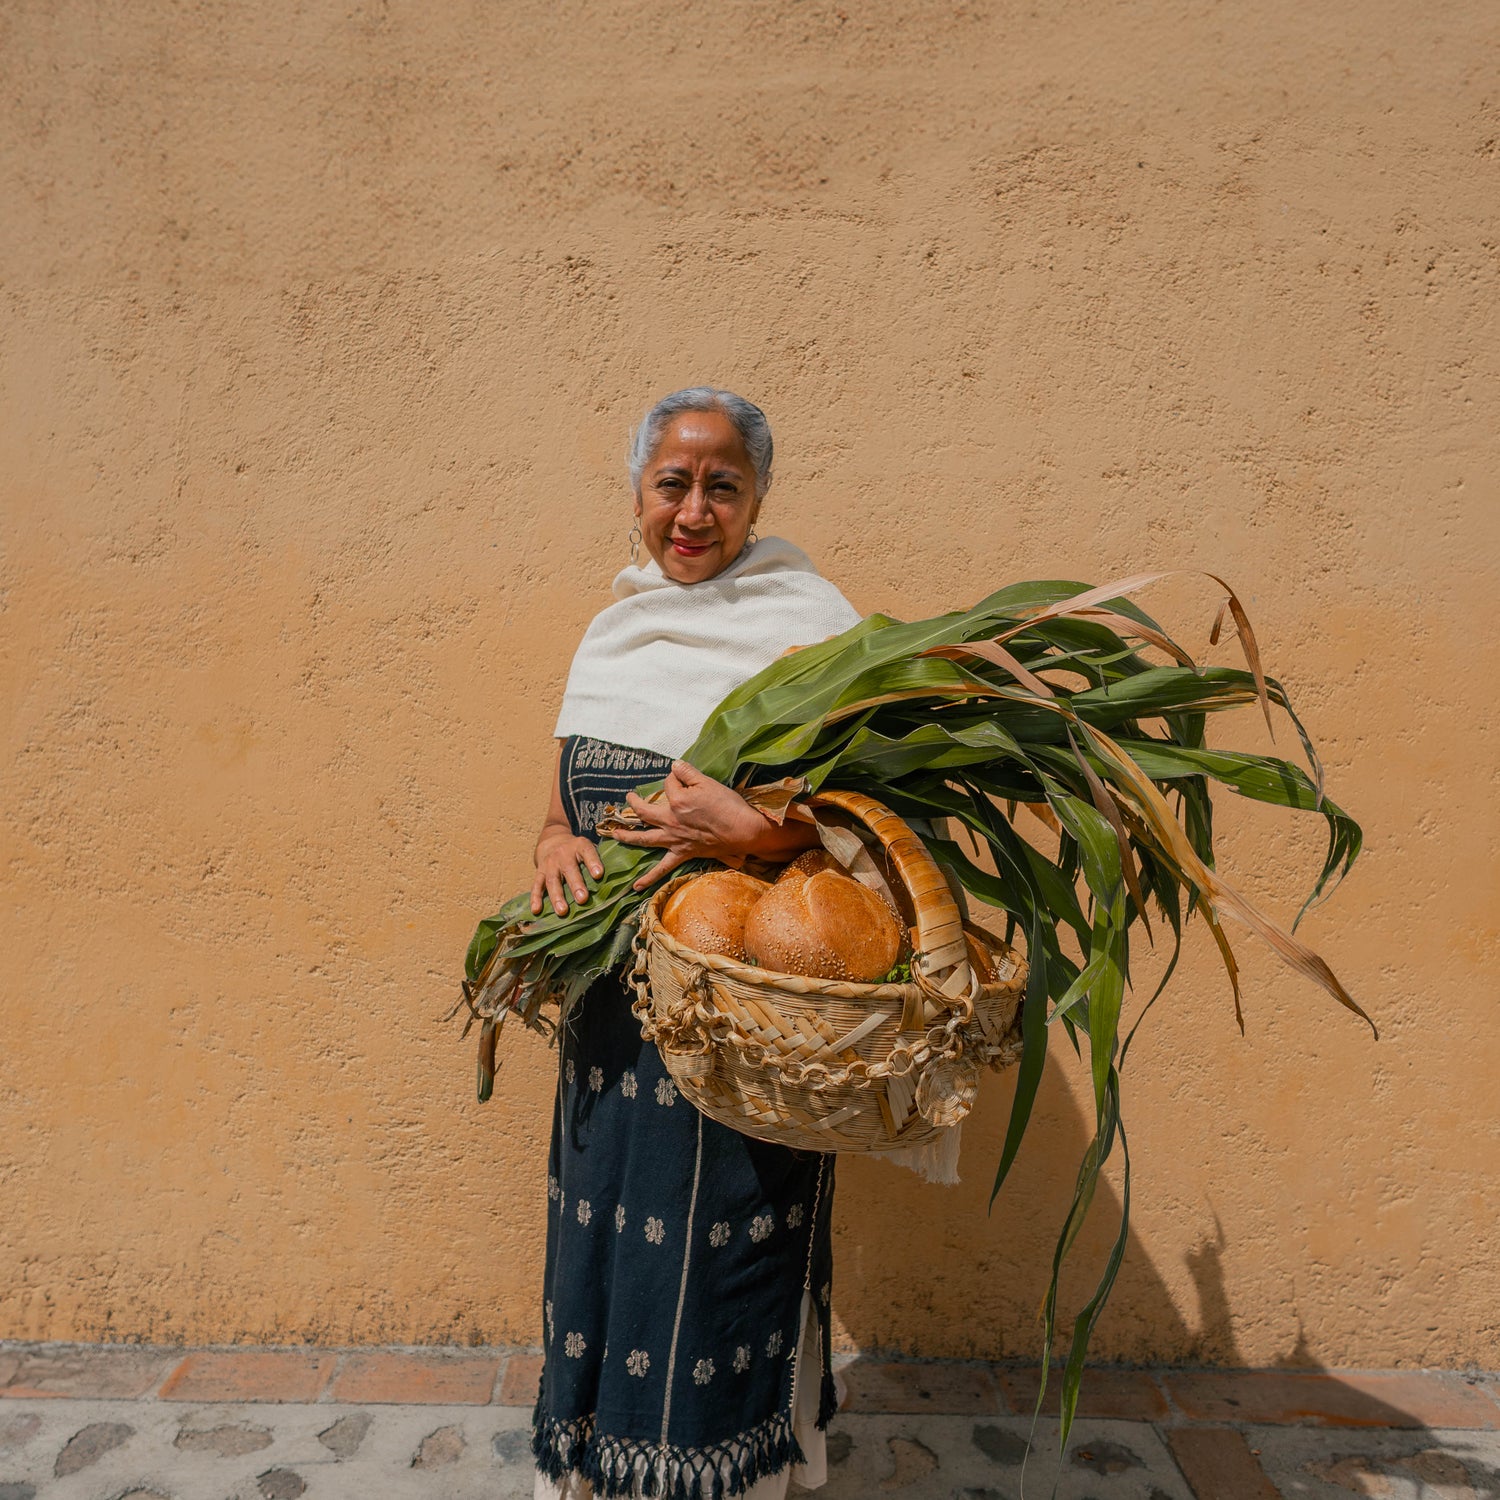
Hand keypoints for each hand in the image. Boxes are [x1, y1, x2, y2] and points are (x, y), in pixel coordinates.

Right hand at [532, 828, 605, 916]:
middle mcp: (563, 854)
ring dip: (557, 896)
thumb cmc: (578, 851)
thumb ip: (599, 861)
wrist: (553, 841)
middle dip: (576, 885)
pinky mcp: (540, 872)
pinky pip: (536, 886)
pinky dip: (535, 898)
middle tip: (583, 899)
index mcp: (580, 846)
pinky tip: (537, 910)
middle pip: (570, 869)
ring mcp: (550, 863)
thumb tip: (618, 882)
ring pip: (553, 880)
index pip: (587, 852)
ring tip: (563, 911)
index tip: (599, 874)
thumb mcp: (589, 848)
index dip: (593, 862)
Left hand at [612, 761, 766, 889]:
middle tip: (628, 798)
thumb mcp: (708, 782)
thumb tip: (674, 765)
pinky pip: (662, 869)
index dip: (674, 779)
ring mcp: (674, 839)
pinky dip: (648, 878)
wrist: (743, 830)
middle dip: (634, 803)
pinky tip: (635, 886)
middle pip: (644, 810)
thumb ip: (688, 772)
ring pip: (644, 838)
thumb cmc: (728, 805)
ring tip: (614, 834)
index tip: (682, 778)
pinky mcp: (682, 853)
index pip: (668, 784)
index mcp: (677, 801)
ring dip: (627, 836)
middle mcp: (671, 820)